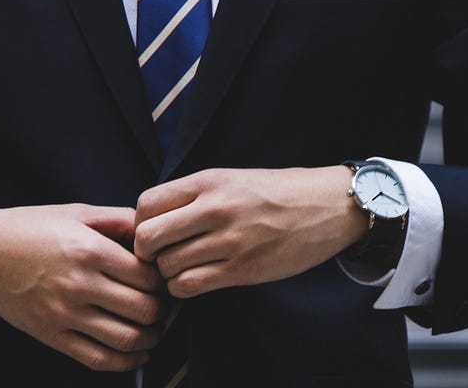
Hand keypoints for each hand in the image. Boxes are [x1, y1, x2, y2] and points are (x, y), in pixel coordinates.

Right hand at [0, 204, 165, 370]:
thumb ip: (118, 219)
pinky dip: (126, 362)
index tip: (164, 280)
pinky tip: (136, 353)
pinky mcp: (52, 335)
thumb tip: (152, 230)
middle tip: (164, 305)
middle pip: (145, 309)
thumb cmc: (28, 229)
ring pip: (127, 339)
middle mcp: (79, 284)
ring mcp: (65, 313)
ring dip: (151, 338)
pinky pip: (98, 359)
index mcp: (89, 250)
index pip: (148, 276)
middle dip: (163, 311)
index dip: (164, 280)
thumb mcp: (76, 212)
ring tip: (154, 329)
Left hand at [134, 167, 369, 297]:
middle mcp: (215, 208)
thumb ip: (193, 196)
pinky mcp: (243, 269)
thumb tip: (151, 219)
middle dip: (147, 253)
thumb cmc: (277, 193)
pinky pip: (190, 285)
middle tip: (161, 257)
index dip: (140, 224)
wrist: (328, 206)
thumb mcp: (231, 179)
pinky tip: (196, 281)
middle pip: (148, 238)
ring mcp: (229, 240)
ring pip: (167, 267)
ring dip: (168, 274)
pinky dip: (184, 288)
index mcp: (208, 181)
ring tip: (183, 269)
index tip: (153, 233)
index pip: (145, 204)